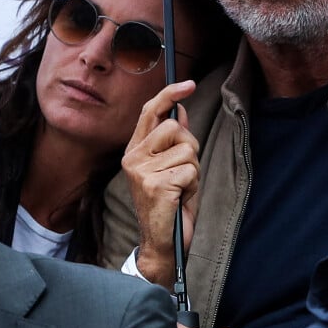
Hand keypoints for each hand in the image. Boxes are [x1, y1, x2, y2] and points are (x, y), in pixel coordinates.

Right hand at [122, 81, 198, 288]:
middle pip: (174, 127)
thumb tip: (181, 110)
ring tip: (181, 188)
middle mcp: (133, 157)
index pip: (150, 112)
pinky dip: (193, 185)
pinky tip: (180, 199)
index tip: (189, 83)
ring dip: (193, 170)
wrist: (162, 244)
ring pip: (187, 149)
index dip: (169, 94)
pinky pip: (190, 170)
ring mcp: (141, 171)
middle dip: (190, 147)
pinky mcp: (155, 185)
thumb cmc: (169, 205)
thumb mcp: (172, 167)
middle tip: (184, 172)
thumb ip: (174, 140)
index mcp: (135, 150)